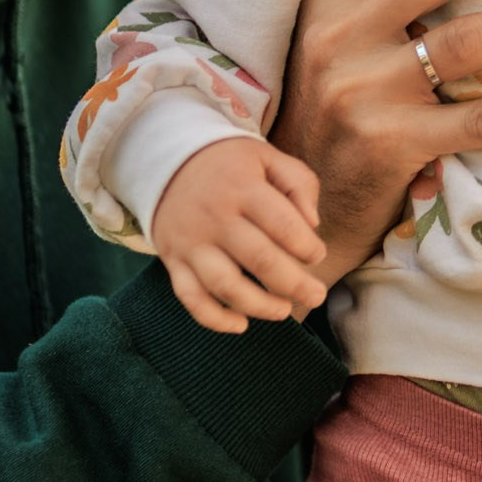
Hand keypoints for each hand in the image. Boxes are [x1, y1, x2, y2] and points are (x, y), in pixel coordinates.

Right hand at [155, 137, 329, 332]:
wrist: (164, 160)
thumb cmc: (230, 164)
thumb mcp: (267, 157)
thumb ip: (299, 183)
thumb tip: (314, 224)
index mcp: (243, 188)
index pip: (283, 225)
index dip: (307, 247)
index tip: (317, 254)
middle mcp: (215, 217)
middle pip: (260, 260)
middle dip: (295, 284)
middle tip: (317, 296)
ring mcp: (191, 242)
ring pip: (225, 285)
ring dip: (259, 305)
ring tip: (285, 311)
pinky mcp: (173, 260)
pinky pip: (190, 297)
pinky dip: (214, 318)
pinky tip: (241, 325)